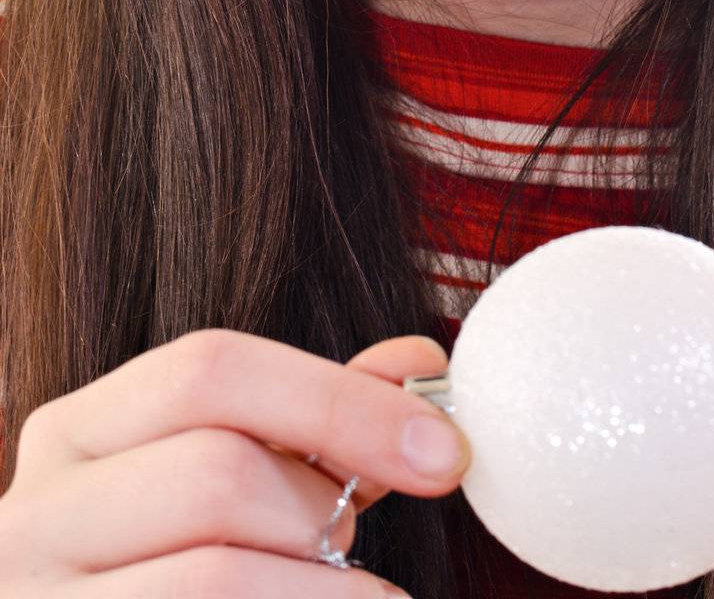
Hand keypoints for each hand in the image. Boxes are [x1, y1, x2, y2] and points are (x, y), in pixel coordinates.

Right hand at [0, 327, 469, 596]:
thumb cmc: (160, 570)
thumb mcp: (222, 478)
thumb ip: (312, 422)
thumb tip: (420, 366)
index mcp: (77, 433)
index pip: (210, 370)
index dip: (340, 401)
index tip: (444, 449)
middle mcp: (37, 515)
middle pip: (217, 473)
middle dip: (323, 506)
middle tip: (361, 537)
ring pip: (216, 574)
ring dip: (326, 589)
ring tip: (362, 596)